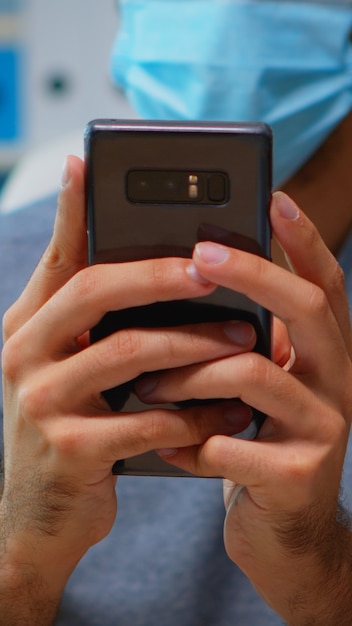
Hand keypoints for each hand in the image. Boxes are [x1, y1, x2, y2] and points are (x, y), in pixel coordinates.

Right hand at [0, 156, 257, 615]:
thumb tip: (149, 272)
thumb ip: (97, 326)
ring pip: (129, 352)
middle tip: (214, 266)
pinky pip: (146, 420)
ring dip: (194, 346)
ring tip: (242, 341)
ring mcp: (41, 402)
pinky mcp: (70, 450)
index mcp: (29, 327)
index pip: (55, 258)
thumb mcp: (71, 370)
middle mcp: (24, 354)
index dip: (69, 210)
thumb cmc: (69, 430)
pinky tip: (225, 413)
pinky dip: (193, 414)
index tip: (87, 164)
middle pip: (94, 291)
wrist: (38, 516)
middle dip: (160, 274)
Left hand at [137, 192, 351, 624]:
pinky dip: (188, 442)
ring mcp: (324, 430)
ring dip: (190, 375)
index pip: (324, 285)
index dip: (304, 239)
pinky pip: (229, 445)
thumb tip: (188, 285)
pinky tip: (167, 448)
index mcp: (323, 355)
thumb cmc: (256, 441)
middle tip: (201, 252)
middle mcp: (336, 382)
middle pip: (308, 309)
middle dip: (253, 274)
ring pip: (253, 374)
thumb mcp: (257, 385)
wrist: (281, 531)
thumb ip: (242, 343)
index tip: (273, 196)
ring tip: (149, 386)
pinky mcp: (298, 477)